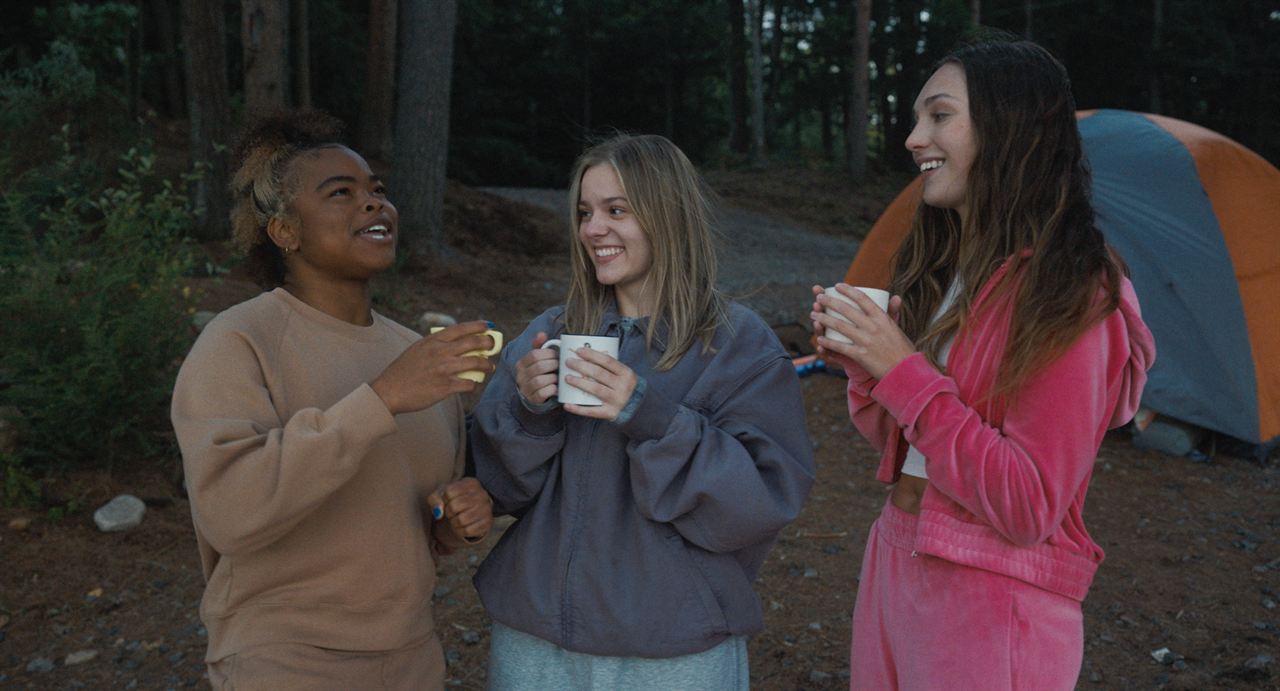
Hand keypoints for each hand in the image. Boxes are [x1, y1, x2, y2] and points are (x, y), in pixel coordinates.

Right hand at [370, 321, 497, 414]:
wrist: (389, 390)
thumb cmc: (403, 370)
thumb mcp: (418, 349)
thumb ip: (436, 344)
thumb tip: (457, 342)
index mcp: (433, 341)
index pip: (461, 328)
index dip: (478, 326)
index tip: (488, 327)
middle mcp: (440, 352)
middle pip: (474, 343)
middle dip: (488, 344)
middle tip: (492, 347)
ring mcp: (444, 369)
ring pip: (477, 363)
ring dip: (488, 365)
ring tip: (490, 367)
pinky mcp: (445, 387)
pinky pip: (469, 383)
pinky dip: (474, 384)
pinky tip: (473, 384)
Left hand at [427, 478, 493, 548]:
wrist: (472, 510)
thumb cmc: (455, 499)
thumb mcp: (443, 494)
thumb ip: (435, 499)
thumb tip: (438, 512)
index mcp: (471, 483)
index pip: (449, 492)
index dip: (444, 500)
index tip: (447, 501)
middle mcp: (482, 494)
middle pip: (454, 506)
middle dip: (448, 512)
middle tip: (451, 512)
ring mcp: (486, 509)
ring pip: (461, 520)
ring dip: (454, 522)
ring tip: (457, 518)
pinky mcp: (487, 523)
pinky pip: (468, 531)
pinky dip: (460, 531)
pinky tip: (463, 526)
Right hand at [515, 331, 559, 404]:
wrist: (534, 394)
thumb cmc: (539, 373)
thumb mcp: (537, 359)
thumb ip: (539, 346)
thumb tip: (542, 334)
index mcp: (521, 363)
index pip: (534, 354)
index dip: (549, 353)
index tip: (558, 355)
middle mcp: (521, 376)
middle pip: (539, 367)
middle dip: (554, 365)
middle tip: (562, 365)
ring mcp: (526, 388)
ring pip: (540, 380)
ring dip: (554, 377)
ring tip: (560, 376)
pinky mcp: (533, 399)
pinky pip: (544, 392)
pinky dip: (553, 389)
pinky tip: (558, 387)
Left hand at [561, 345, 637, 420]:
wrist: (638, 407)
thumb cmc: (624, 386)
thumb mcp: (623, 374)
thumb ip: (609, 367)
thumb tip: (585, 356)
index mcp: (626, 374)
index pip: (607, 361)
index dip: (592, 354)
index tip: (578, 350)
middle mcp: (623, 387)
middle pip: (599, 374)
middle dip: (581, 366)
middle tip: (568, 362)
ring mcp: (617, 401)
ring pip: (595, 389)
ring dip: (579, 383)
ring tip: (567, 378)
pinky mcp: (610, 413)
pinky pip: (592, 411)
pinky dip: (578, 408)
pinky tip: (567, 404)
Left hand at [810, 284, 912, 378]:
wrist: (905, 371)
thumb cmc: (901, 348)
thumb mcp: (897, 328)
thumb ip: (893, 312)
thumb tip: (896, 296)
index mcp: (882, 318)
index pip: (862, 299)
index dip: (848, 290)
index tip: (837, 285)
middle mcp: (873, 327)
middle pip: (846, 310)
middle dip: (829, 302)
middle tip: (819, 298)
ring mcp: (866, 341)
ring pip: (840, 326)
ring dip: (823, 319)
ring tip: (813, 315)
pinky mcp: (860, 355)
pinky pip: (840, 347)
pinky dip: (828, 343)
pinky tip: (819, 339)